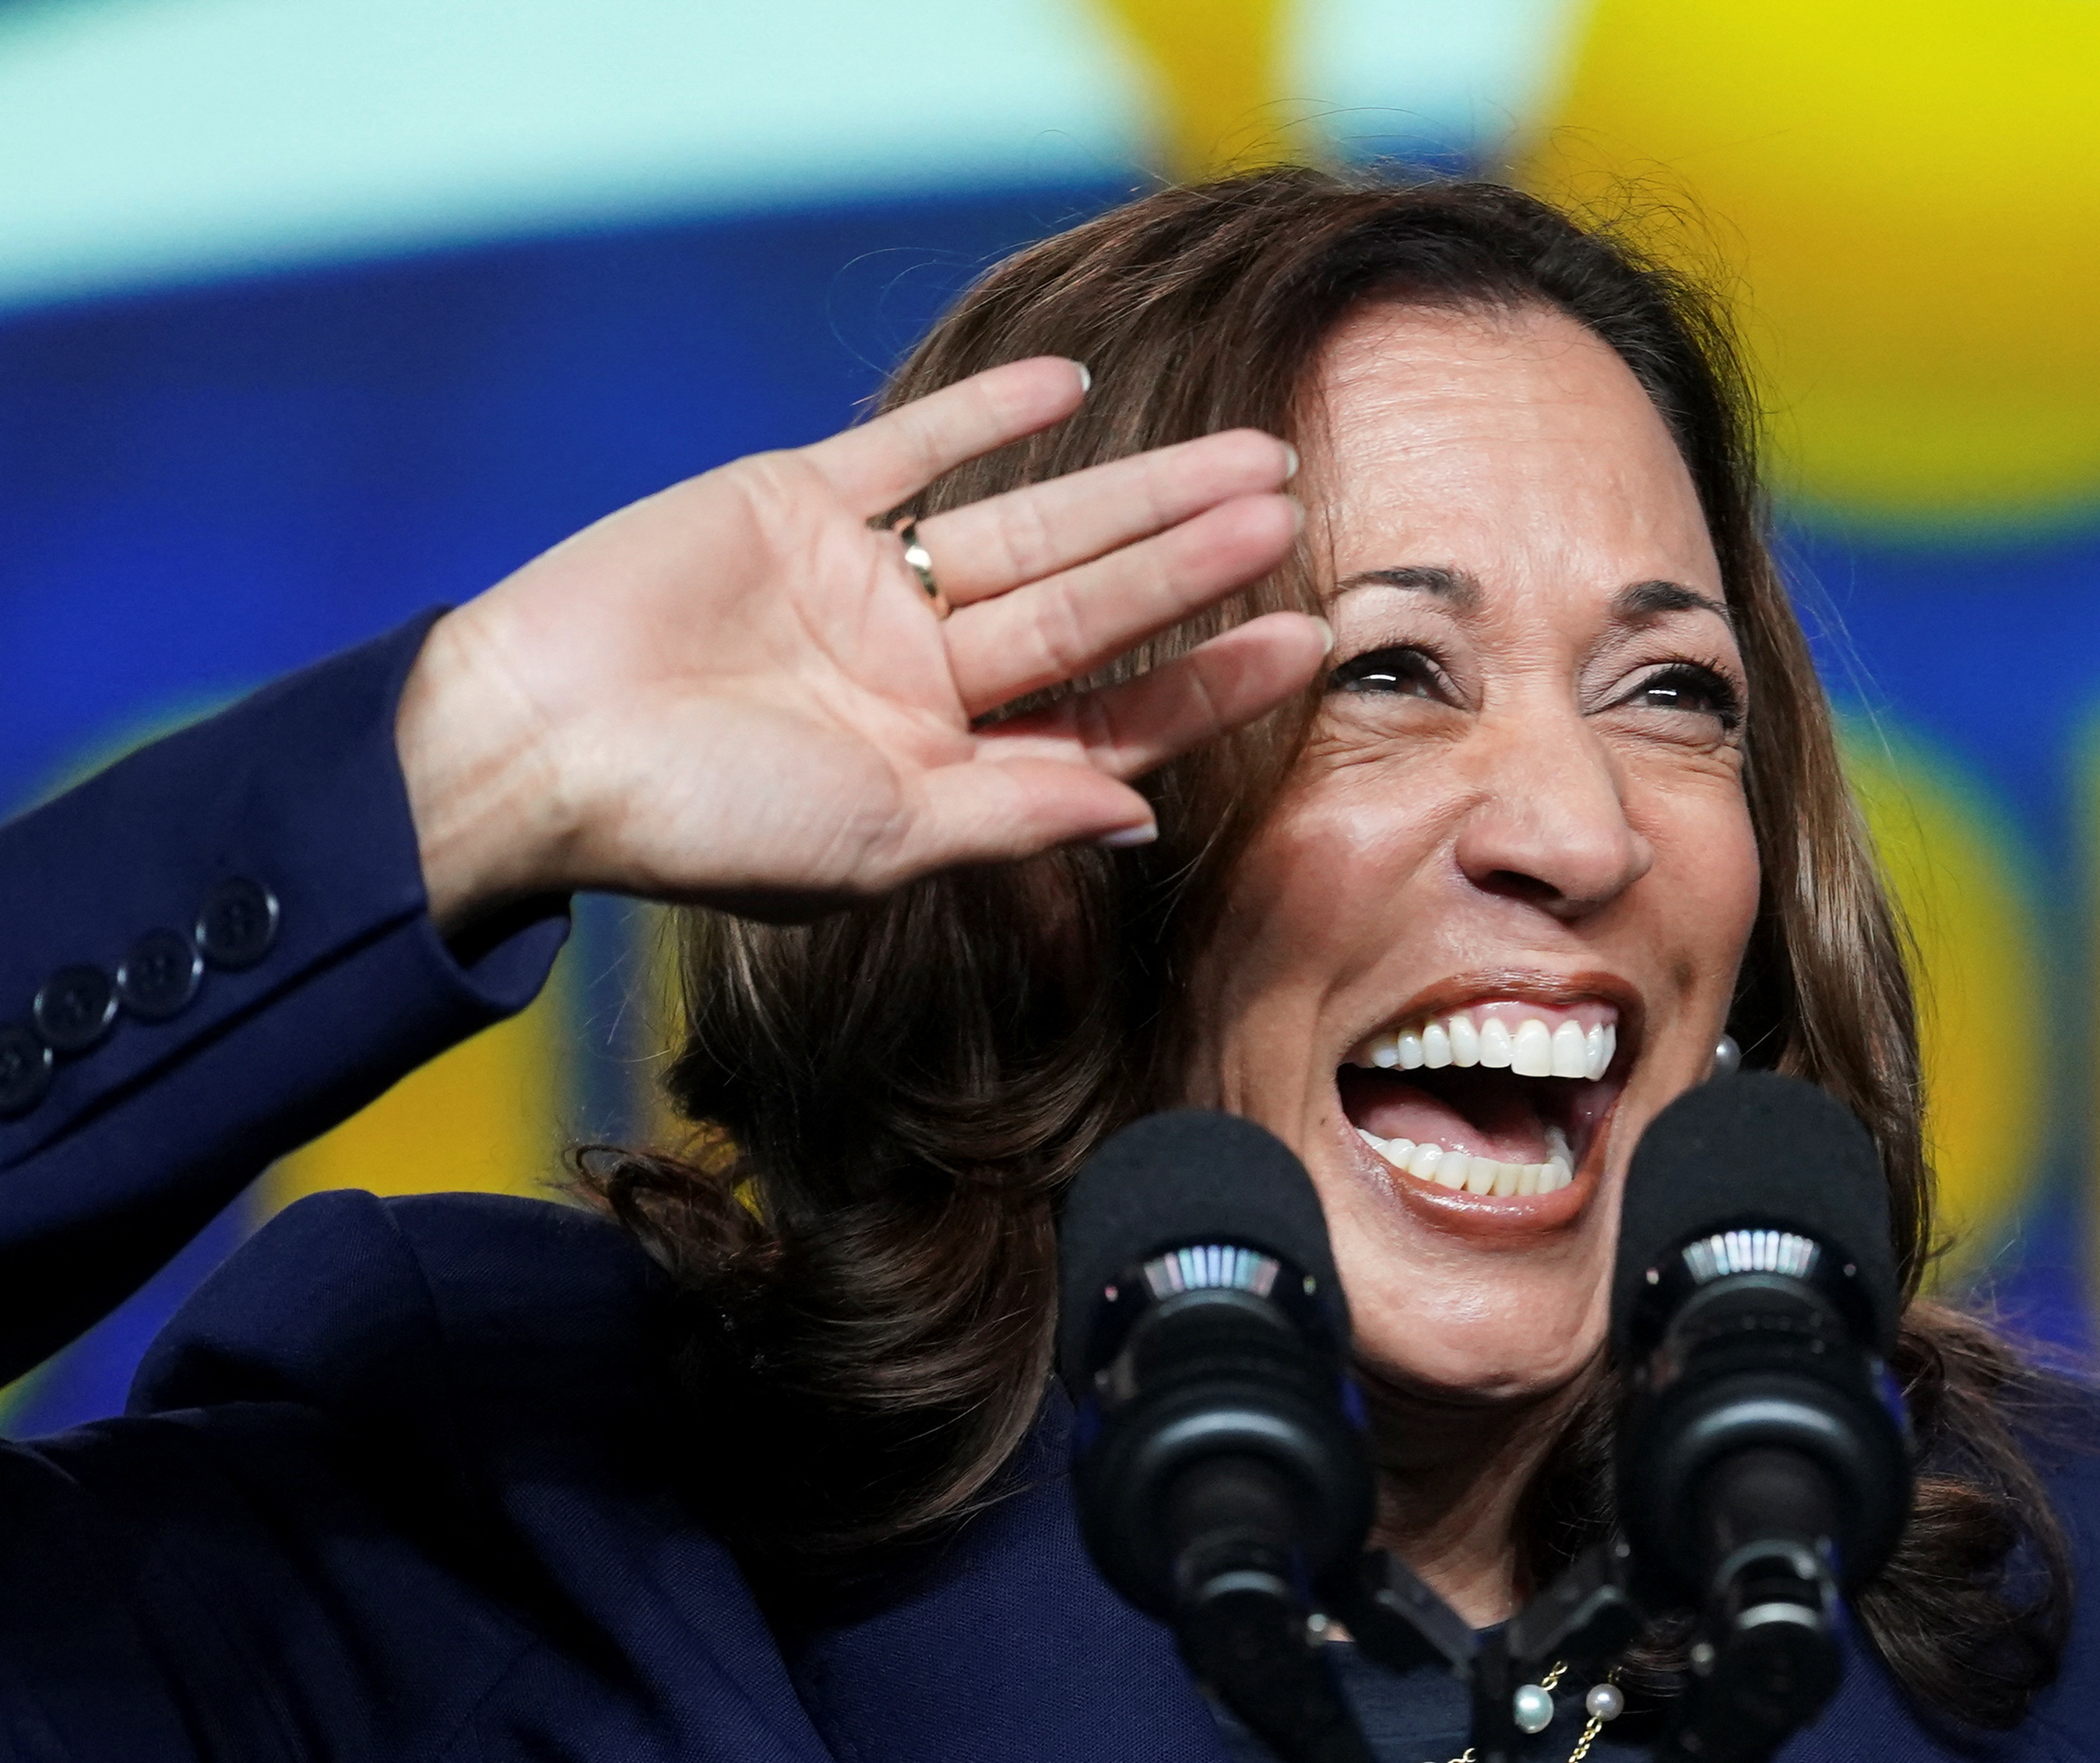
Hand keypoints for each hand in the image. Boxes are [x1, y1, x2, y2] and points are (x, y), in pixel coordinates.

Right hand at [396, 356, 1317, 931]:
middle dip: (1191, 564)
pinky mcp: (793, 504)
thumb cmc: (697, 823)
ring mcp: (862, 583)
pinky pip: (911, 448)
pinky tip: (1070, 388)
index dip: (1210, 681)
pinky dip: (983, 414)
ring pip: (1029, 525)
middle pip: (1088, 607)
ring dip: (1131, 490)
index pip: (1110, 717)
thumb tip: (1145, 819)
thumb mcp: (875, 839)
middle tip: (1293, 510)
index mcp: (946, 763)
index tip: (1309, 643)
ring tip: (1240, 458)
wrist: (527, 743)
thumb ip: (1011, 816)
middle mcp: (920, 672)